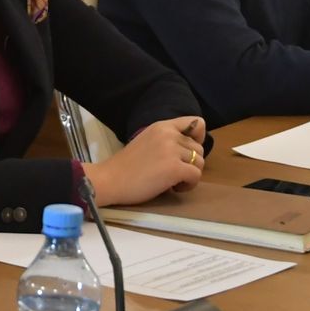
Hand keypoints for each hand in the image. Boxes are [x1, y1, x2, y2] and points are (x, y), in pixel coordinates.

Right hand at [83, 117, 204, 206]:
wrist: (109, 179)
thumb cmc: (125, 166)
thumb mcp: (148, 141)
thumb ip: (167, 140)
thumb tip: (189, 151)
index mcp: (162, 126)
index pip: (196, 122)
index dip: (198, 138)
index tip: (187, 152)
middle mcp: (169, 134)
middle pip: (199, 148)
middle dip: (191, 163)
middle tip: (174, 173)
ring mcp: (172, 150)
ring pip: (200, 162)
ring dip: (190, 175)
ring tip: (173, 181)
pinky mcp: (174, 168)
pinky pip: (196, 175)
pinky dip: (189, 185)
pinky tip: (173, 188)